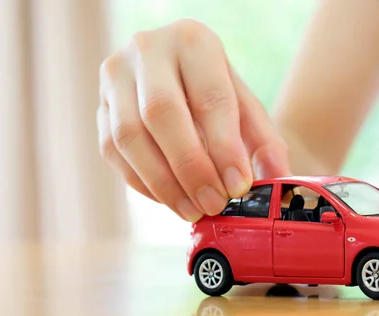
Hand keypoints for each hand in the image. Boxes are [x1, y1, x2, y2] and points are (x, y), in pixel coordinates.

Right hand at [97, 19, 290, 221]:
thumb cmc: (214, 90)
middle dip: (191, 168)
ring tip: (192, 211)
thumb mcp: (245, 106)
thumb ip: (264, 142)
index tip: (238, 186)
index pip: (208, 98)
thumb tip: (279, 181)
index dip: (224, 147)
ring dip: (163, 184)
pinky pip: (112, 151)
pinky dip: (142, 183)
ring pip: (129, 136)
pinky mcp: (99, 106)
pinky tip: (169, 198)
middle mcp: (147, 50)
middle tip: (213, 204)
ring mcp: (115, 77)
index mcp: (193, 41)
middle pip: (161, 114)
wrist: (174, 71)